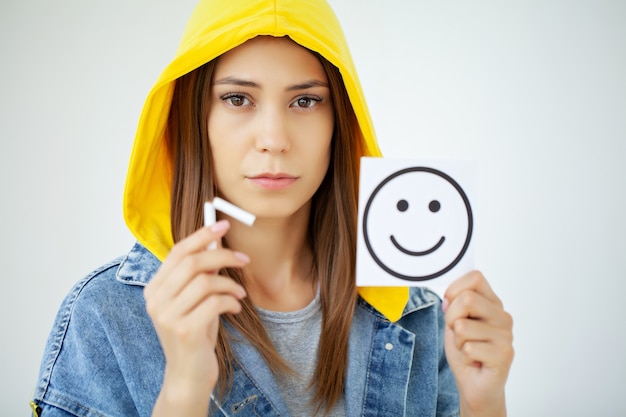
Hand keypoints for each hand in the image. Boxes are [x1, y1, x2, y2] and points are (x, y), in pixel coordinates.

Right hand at [144, 220, 248, 415]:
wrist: (188, 373)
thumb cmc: (194, 332)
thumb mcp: (193, 300)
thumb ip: (197, 275)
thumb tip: (216, 243)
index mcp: (155, 288)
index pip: (178, 251)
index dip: (202, 235)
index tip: (223, 225)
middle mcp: (156, 300)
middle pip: (193, 262)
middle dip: (223, 256)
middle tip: (244, 259)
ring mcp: (167, 316)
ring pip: (206, 281)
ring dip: (230, 283)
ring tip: (239, 293)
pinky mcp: (184, 330)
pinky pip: (215, 302)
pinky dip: (231, 300)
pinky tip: (235, 307)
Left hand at [443, 271, 513, 416]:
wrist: (474, 383)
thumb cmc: (466, 350)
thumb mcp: (454, 321)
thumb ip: (454, 304)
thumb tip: (450, 297)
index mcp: (492, 303)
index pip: (475, 277)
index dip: (455, 289)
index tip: (450, 305)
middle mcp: (502, 316)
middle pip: (467, 298)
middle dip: (451, 317)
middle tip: (458, 333)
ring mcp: (506, 335)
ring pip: (464, 325)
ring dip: (458, 340)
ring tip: (468, 348)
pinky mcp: (504, 354)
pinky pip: (469, 347)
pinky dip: (464, 355)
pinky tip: (474, 360)